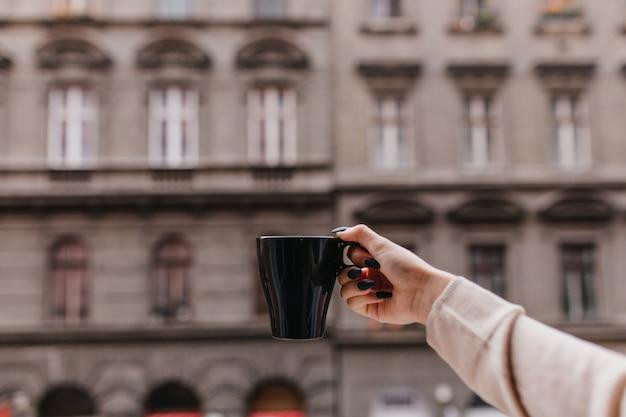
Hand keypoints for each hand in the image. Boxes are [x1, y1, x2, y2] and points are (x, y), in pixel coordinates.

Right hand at [334, 224, 454, 324]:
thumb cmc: (407, 267)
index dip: (353, 255)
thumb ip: (360, 234)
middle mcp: (370, 276)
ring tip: (372, 285)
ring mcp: (369, 293)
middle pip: (343, 273)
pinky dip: (363, 297)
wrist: (421, 291)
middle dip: (351, 272)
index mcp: (373, 260)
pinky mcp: (370, 309)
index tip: (365, 256)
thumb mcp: (382, 245)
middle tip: (368, 270)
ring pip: (343, 289)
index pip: (349, 256)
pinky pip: (351, 303)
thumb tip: (339, 233)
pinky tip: (379, 295)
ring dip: (356, 285)